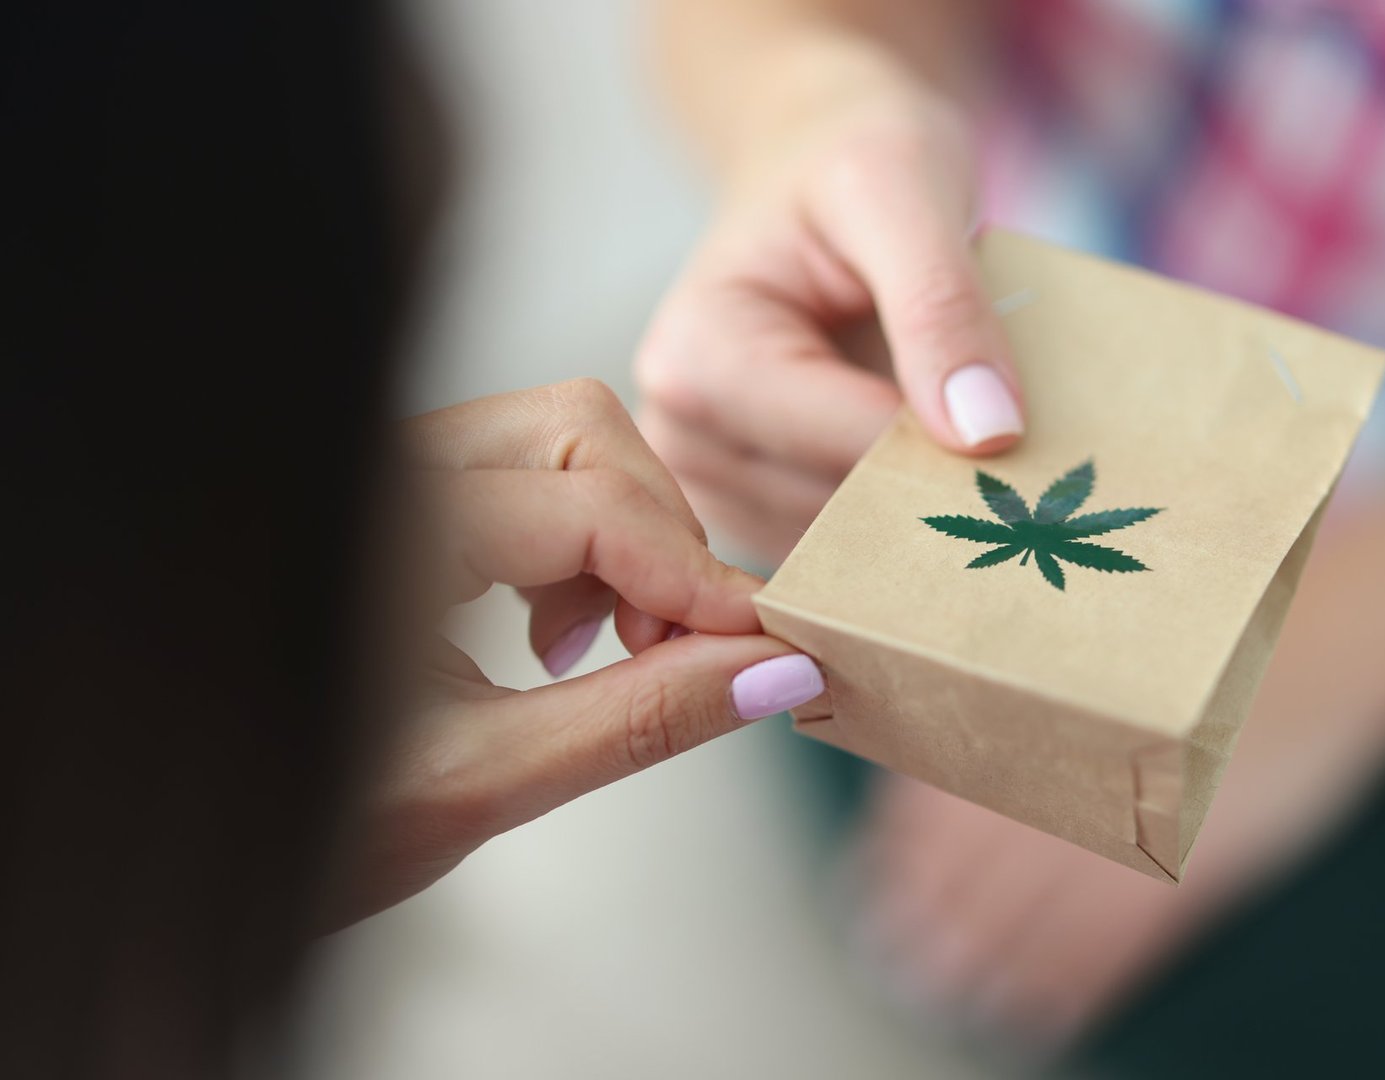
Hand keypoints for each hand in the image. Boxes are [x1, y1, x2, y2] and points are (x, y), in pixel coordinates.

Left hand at [330, 380, 825, 924]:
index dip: (690, 574)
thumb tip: (767, 674)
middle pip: (577, 431)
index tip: (763, 640)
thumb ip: (638, 719)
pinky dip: (576, 545)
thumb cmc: (300, 822)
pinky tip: (561, 635)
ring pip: (557, 444)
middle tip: (679, 647)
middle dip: (656, 535)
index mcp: (382, 528)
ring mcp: (390, 478)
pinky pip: (523, 477)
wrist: (207, 837)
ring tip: (609, 649)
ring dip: (619, 538)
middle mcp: (383, 473)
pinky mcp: (404, 501)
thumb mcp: (482, 781)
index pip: (586, 505)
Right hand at [636, 85, 1023, 559]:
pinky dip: (898, 516)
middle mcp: (681, 432)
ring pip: (848, 545)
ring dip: (920, 504)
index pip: (845, 448)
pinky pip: (840, 550)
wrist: (809, 161)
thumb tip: (986, 434)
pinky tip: (931, 460)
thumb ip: (940, 305)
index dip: (949, 449)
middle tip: (1019, 444)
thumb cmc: (849, 156)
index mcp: (698, 358)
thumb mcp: (904, 187)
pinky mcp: (745, 504)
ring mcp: (708, 479)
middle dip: (935, 481)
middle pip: (842, 508)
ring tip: (965, 433)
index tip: (1035, 444)